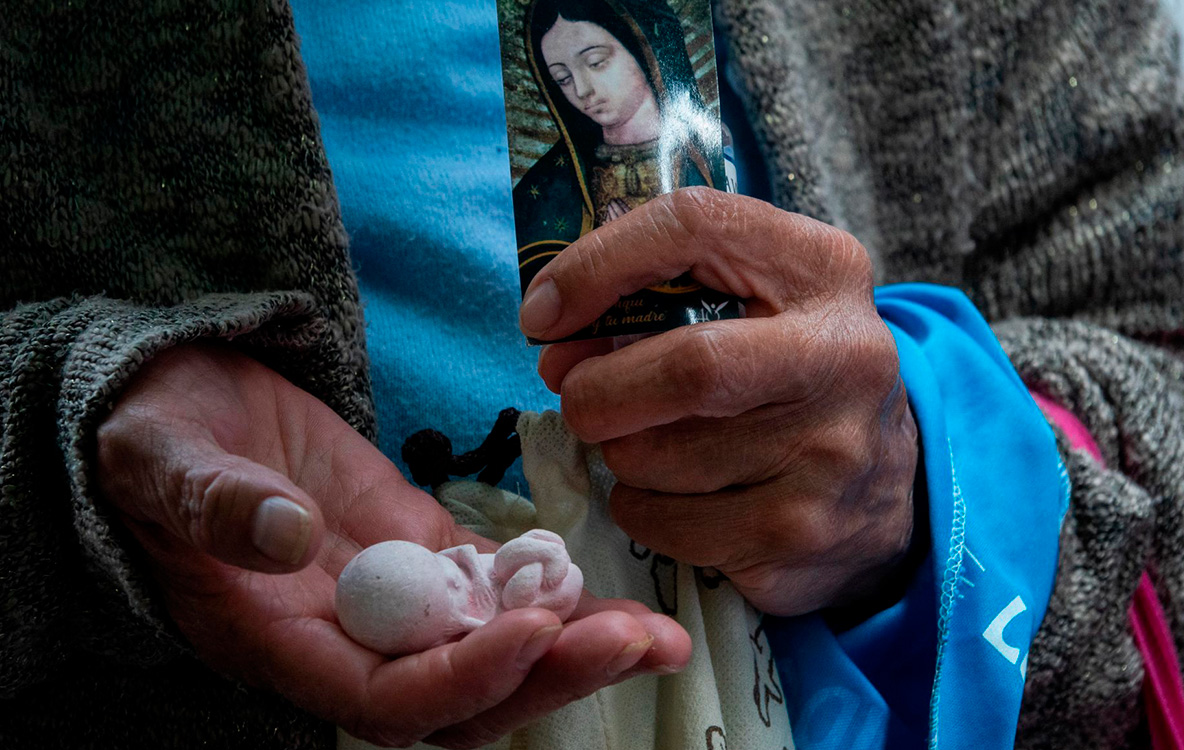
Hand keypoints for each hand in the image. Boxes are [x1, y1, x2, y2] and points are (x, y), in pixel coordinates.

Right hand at [96, 344, 689, 747]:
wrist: (180, 404)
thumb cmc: (151, 442)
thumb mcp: (160, 464)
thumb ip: (213, 505)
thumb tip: (284, 537)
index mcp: (285, 641)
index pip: (388, 702)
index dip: (462, 682)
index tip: (531, 630)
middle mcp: (351, 636)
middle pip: (465, 694)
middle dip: (551, 674)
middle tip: (636, 640)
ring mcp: (394, 591)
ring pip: (493, 643)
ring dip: (574, 640)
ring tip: (656, 628)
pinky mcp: (419, 542)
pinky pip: (492, 581)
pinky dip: (547, 586)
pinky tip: (604, 580)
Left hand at [522, 187, 918, 615]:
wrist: (890, 484)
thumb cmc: (789, 373)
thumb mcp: (759, 301)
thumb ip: (666, 291)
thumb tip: (552, 335)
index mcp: (822, 269)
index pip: (693, 227)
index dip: (596, 266)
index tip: (542, 313)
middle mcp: (842, 355)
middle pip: (686, 368)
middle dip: (598, 390)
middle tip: (575, 398)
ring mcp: (829, 453)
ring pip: (661, 458)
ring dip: (618, 454)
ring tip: (639, 444)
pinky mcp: (801, 532)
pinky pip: (668, 524)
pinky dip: (637, 509)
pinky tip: (666, 493)